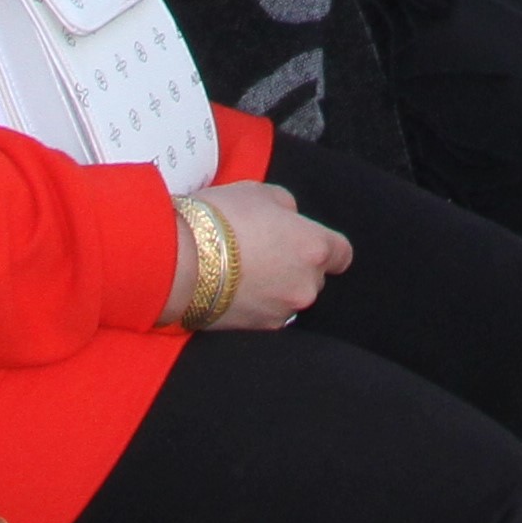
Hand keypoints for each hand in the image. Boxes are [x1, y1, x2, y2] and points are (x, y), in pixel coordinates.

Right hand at [172, 178, 350, 330]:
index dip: (326, 248)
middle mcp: (307, 284)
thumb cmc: (220, 219)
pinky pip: (267, 314)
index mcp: (314, 247)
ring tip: (242, 271)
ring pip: (290, 297)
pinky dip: (256, 304)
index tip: (307, 242)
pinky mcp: (258, 330)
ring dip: (276, 287)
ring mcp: (283, 311)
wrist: (179, 261)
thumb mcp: (260, 192)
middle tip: (263, 250)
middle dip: (295, 265)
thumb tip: (289, 219)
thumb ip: (286, 208)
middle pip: (314, 276)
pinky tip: (232, 289)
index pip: (342, 254)